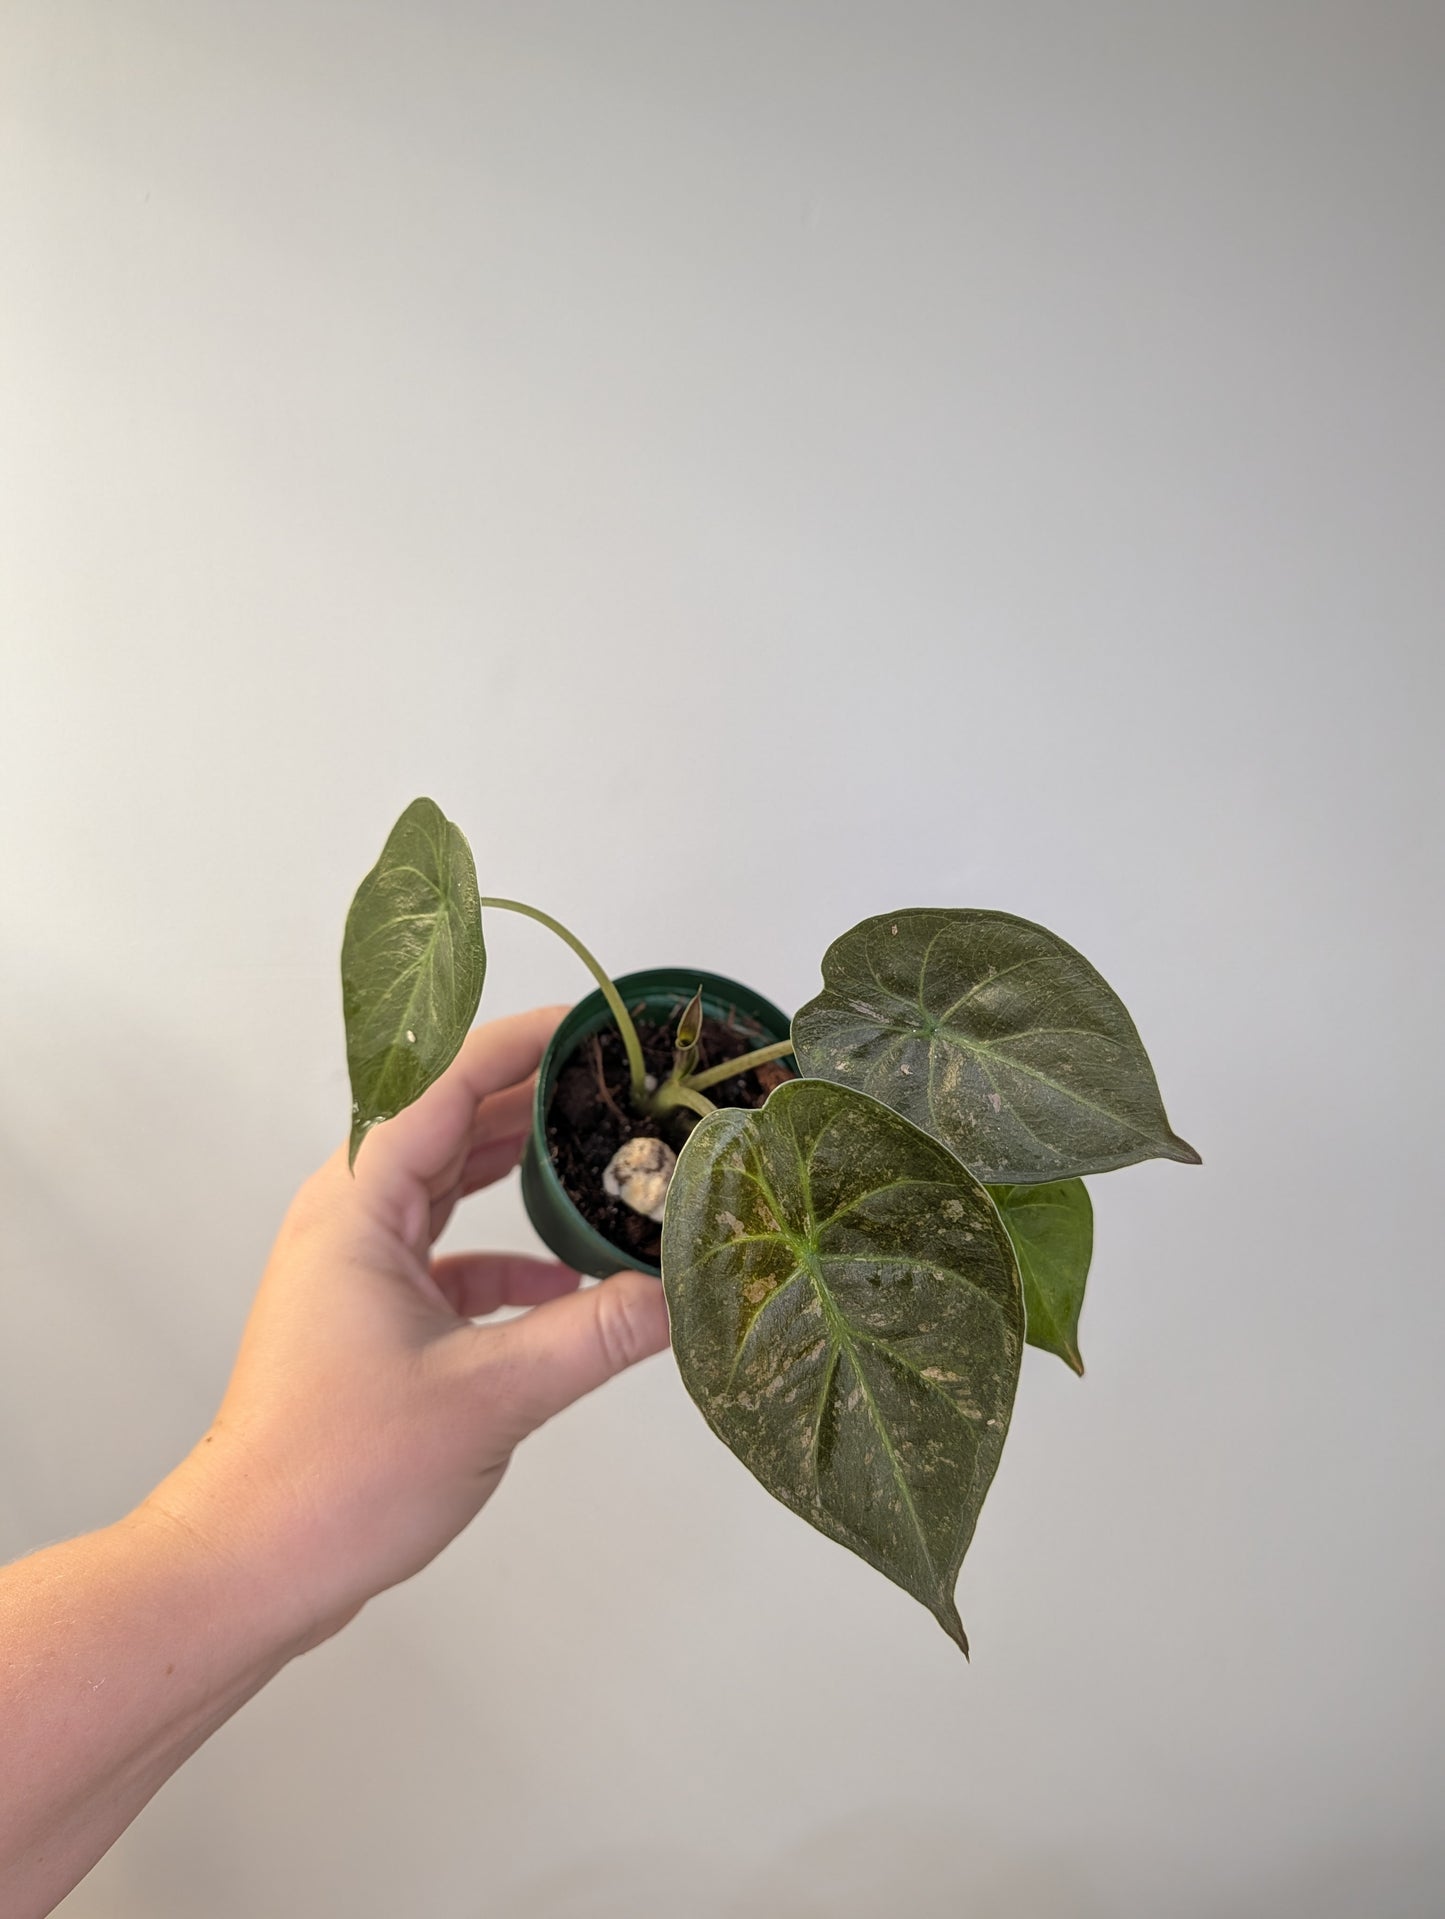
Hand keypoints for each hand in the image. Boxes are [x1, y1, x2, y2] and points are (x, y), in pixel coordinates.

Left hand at [140, 1005, 670, 1648]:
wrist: (250, 1564)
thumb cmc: (335, 1475)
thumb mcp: (487, 1395)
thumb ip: (590, 1335)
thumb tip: (675, 1294)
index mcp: (358, 1207)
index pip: (444, 1087)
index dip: (518, 1044)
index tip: (590, 1024)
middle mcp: (351, 1220)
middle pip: (449, 1125)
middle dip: (534, 1100)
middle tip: (619, 1086)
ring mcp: (358, 1268)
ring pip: (451, 1190)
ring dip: (521, 1173)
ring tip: (605, 1155)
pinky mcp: (372, 1317)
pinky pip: (452, 1256)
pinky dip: (511, 1257)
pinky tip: (571, 1280)